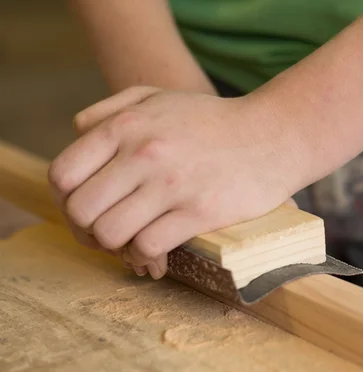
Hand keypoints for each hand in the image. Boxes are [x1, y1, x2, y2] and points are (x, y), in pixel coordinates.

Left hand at [48, 86, 297, 278]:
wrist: (272, 135)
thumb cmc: (213, 120)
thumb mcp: (159, 96)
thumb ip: (111, 108)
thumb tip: (79, 133)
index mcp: (126, 127)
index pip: (63, 175)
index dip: (67, 200)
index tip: (90, 209)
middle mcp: (143, 153)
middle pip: (81, 211)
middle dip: (87, 230)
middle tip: (109, 233)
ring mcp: (171, 184)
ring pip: (110, 234)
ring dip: (116, 247)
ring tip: (132, 244)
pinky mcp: (199, 212)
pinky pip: (148, 247)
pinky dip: (146, 257)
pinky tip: (157, 254)